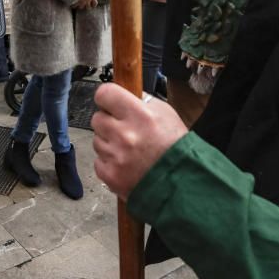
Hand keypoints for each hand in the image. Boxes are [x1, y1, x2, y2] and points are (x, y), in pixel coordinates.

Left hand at [92, 83, 188, 200]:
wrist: (181, 184)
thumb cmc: (175, 148)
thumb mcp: (166, 114)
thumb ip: (142, 101)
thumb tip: (123, 94)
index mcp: (139, 115)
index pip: (105, 94)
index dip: (107, 98)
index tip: (110, 103)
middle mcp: (124, 134)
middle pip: (97, 118)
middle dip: (108, 122)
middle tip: (124, 130)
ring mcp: (115, 156)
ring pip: (97, 140)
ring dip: (109, 143)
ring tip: (129, 150)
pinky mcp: (110, 175)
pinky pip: (99, 161)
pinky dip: (109, 162)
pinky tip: (125, 164)